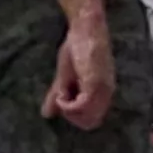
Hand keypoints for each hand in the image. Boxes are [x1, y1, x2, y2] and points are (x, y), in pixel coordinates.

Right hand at [46, 9, 114, 129]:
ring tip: (61, 94)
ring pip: (87, 118)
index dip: (76, 116)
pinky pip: (81, 107)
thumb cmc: (78, 47)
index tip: (64, 100)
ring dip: (69, 111)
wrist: (84, 29)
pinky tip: (62, 93)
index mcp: (103, 93)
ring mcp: (102, 90)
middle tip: (62, 100)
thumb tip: (46, 114)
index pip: (92, 119)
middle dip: (72, 116)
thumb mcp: (65, 76)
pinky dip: (67, 105)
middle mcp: (106, 94)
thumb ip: (59, 95)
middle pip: (91, 123)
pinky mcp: (95, 84)